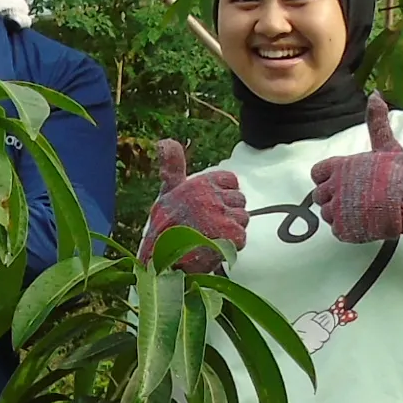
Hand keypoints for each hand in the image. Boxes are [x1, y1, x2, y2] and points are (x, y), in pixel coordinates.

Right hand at [138, 140, 248, 270]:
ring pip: (243, 219)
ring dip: (231, 230)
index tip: (210, 207)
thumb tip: (164, 141)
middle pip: (239, 200)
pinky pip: (242, 237)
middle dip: (229, 213)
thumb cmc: (163, 227)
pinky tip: (214, 248)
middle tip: (210, 226)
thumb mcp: (167, 191)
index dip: (223, 195)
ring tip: (211, 237)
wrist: (159, 261)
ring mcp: (222, 215)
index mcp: (201, 182)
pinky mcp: (231, 235)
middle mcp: (213, 195)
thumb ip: (173, 165)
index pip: (230, 180)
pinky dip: (231, 246)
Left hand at [309, 95, 402, 244]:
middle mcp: (334, 187)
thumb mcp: (388, 146)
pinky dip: (348, 229)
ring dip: (341, 214)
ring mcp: (338, 209)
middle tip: (358, 199)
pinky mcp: (344, 229)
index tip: (347, 182)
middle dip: (335, 198)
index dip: (329, 178)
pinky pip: (337, 230)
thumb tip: (375, 94)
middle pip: (320, 195)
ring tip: (363, 212)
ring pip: (327, 214)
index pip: (317, 173)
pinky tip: (365, 223)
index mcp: (340, 166)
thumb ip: (376, 123)